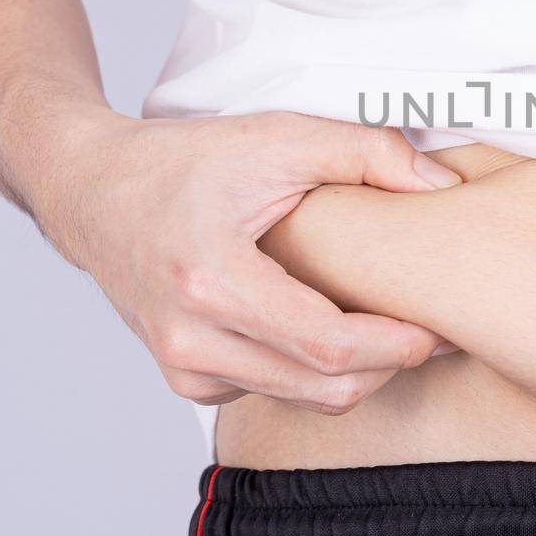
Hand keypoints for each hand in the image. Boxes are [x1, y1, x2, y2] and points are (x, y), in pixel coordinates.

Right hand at [29, 109, 464, 412]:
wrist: (93, 192)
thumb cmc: (184, 161)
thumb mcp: (278, 137)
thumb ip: (365, 154)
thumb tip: (442, 185)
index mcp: (212, 282)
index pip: (327, 346)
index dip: (397, 344)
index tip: (441, 326)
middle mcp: (190, 340)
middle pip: (324, 387)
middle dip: (390, 363)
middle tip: (433, 329)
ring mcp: (184, 367)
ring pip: (305, 398)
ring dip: (358, 370)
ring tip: (391, 323)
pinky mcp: (187, 379)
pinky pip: (275, 390)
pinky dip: (314, 370)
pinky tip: (330, 325)